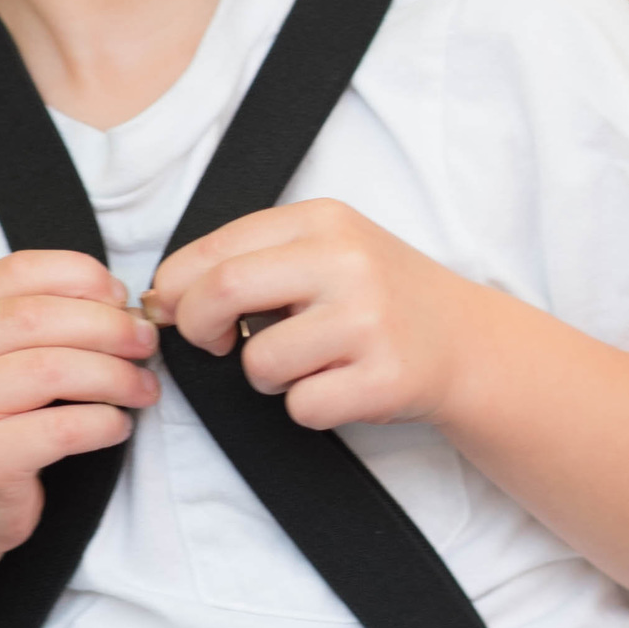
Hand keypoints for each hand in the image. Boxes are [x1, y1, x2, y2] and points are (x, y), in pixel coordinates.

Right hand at [0, 248, 157, 567]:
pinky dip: (104, 422)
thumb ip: (43, 322)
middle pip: (38, 317)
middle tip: (147, 343)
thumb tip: (123, 306)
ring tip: (144, 388)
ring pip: (52, 369)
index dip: (81, 276)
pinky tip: (118, 426)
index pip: (18, 271)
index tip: (122, 299)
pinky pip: (62, 428)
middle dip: (108, 326)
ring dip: (115, 375)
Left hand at [146, 201, 478, 431]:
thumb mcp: (326, 250)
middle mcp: (347, 261)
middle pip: (221, 293)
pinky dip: (309, 407)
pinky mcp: (385, 377)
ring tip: (308, 363)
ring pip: (259, 362)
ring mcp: (369, 320)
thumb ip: (252, 260)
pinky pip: (302, 406)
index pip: (212, 250)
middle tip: (216, 344)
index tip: (180, 311)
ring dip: (268, 376)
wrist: (468, 342)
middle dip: (199, 330)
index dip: (177, 291)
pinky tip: (342, 384)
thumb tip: (160, 298)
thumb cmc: (378, 299)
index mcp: (323, 220)